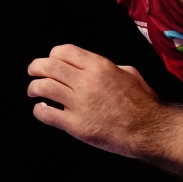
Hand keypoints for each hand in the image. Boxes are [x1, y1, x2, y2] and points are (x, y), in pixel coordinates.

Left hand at [27, 44, 160, 157]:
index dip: (53, 55)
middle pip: (49, 67)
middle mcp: (86, 81)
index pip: (64, 52)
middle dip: (36, 67)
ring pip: (44, 87)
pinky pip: (47, 114)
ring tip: (33, 90)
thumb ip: (109, 67)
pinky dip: (39, 110)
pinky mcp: (75, 125)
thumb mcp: (130, 73)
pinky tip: (40, 109)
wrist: (149, 130)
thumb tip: (95, 67)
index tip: (50, 60)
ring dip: (34, 87)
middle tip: (33, 71)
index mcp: (99, 66)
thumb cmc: (144, 103)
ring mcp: (79, 103)